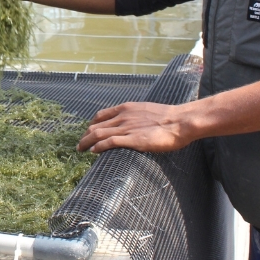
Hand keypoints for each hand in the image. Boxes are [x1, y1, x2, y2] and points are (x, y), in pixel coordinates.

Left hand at [77, 102, 193, 153]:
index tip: (88, 132)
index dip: (92, 125)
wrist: (179, 121)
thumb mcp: (147, 112)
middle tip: (80, 144)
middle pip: (96, 125)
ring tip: (80, 149)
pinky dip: (98, 147)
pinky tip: (93, 151)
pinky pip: (109, 142)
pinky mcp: (132, 139)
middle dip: (85, 135)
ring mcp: (126, 128)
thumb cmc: (169, 118)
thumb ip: (136, 117)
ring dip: (86, 142)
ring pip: (98, 134)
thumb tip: (134, 125)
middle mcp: (122, 116)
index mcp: (126, 108)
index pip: (101, 115)